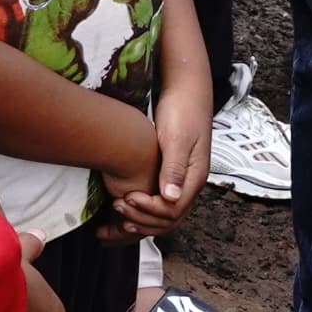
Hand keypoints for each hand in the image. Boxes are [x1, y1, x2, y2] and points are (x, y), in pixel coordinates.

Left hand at [110, 57, 212, 240]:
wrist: (186, 92)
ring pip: (164, 216)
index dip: (148, 210)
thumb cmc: (183, 110)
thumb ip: (174, 168)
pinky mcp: (170, 176)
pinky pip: (158, 204)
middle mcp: (189, 184)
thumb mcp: (177, 138)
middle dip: (142, 219)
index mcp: (195, 177)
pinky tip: (124, 206)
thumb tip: (171, 197)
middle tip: (117, 208)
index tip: (127, 197)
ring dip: (141, 219)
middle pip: (169, 219)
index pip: (173, 210)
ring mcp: (181, 181)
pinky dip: (142, 211)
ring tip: (117, 213)